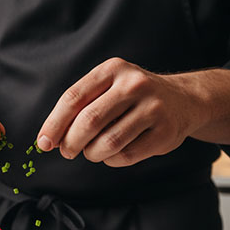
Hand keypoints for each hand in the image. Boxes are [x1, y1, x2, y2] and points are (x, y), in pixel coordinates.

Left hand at [36, 57, 205, 166]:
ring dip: (92, 153)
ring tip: (91, 152)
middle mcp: (134, 84)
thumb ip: (80, 106)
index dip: (54, 124)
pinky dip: (112, 160)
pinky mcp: (165, 132)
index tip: (44, 142)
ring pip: (107, 142)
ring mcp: (153, 107)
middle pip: (89, 121)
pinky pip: (127, 155)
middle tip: (67, 152)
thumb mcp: (108, 87)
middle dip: (71, 142)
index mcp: (112, 69)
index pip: (73, 98)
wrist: (185, 100)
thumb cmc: (133, 98)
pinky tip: (113, 153)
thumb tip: (50, 139)